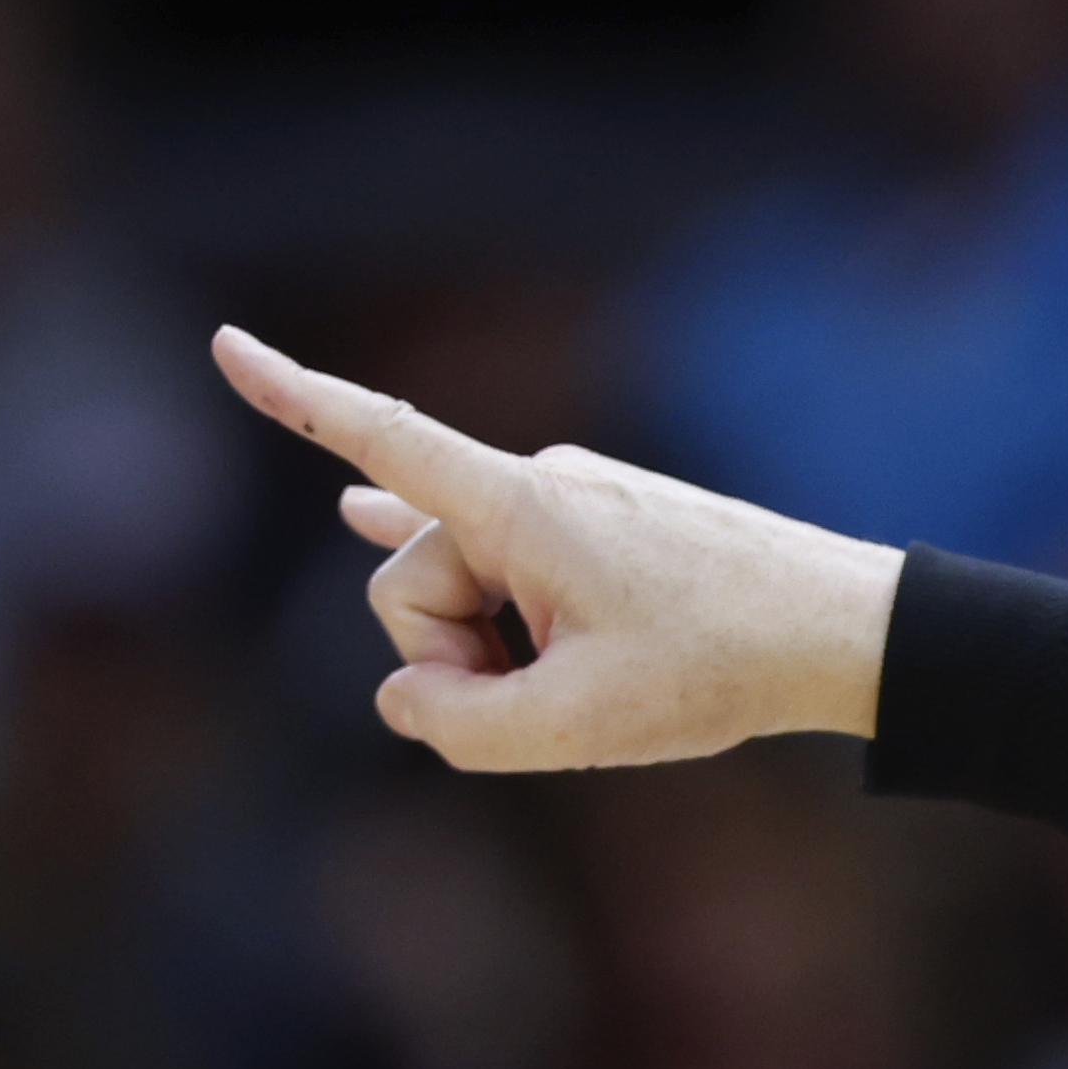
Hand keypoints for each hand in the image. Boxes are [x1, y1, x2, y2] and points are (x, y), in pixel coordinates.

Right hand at [211, 325, 903, 769]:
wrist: (844, 632)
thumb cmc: (722, 668)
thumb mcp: (579, 725)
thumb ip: (458, 726)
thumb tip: (407, 701)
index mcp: (520, 507)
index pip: (381, 439)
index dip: (296, 397)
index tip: (222, 342)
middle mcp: (536, 484)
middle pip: (412, 580)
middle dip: (451, 652)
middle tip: (556, 695)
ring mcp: (567, 504)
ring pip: (469, 593)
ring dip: (502, 654)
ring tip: (602, 674)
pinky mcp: (596, 528)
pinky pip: (498, 556)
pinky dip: (454, 567)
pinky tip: (363, 519)